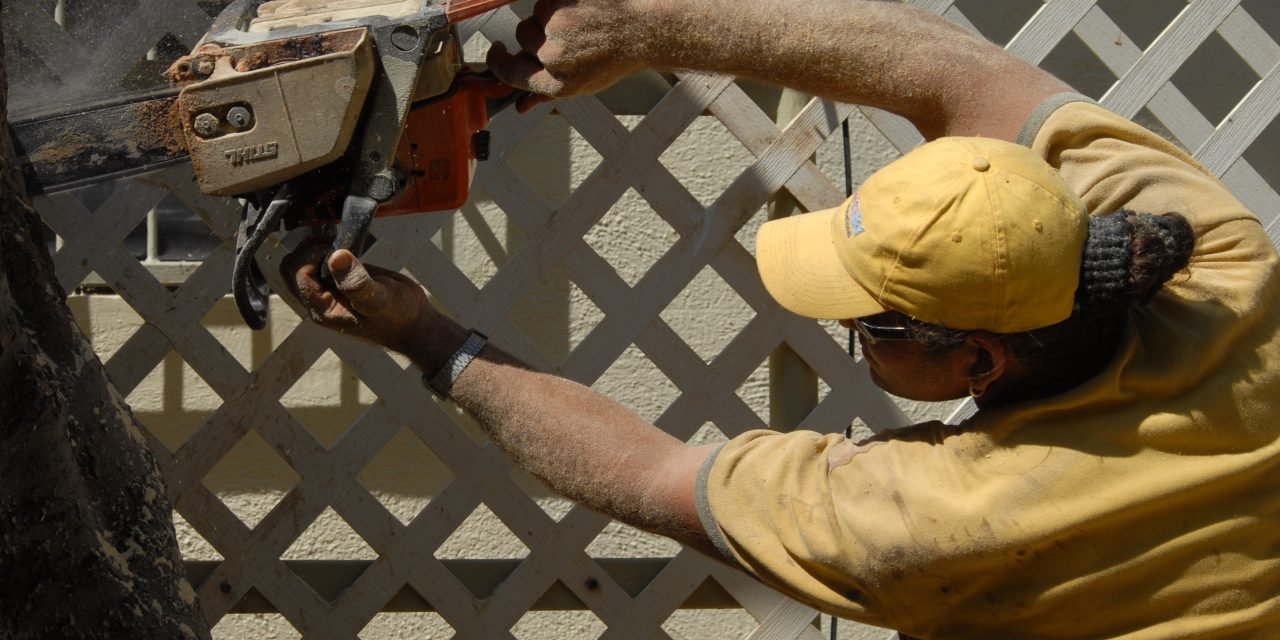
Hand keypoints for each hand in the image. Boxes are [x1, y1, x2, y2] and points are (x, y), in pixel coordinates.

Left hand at [281, 246, 435, 355]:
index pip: (298, 272)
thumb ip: (357, 283)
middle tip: (338, 242)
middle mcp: (319, 299)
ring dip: (319, 246)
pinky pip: (320, 260)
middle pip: (293, 266)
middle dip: (311, 248)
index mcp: (322, 308)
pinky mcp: (339, 280)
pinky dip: (329, 247)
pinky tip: (347, 244)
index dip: (313, 255)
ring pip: (304, 261)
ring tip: (343, 242)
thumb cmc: (398, 317)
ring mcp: (328, 289)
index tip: (337, 249)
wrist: (413, 324)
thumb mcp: (380, 300)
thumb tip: (336, 256)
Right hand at [486, 0, 660, 111]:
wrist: (642, 32)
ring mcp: (558, 28)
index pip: (510, 73)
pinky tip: (581, 11)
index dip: (498, 60)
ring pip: (534, 15)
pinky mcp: (562, 3)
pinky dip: (559, 3)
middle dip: (535, 33)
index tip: (497, 50)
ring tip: (577, 23)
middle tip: (563, 33)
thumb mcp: (582, 86)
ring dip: (548, 16)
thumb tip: (521, 107)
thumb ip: (547, 95)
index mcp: (558, 84)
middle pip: (521, 37)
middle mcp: (555, 58)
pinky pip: (546, 1)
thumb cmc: (614, 59)